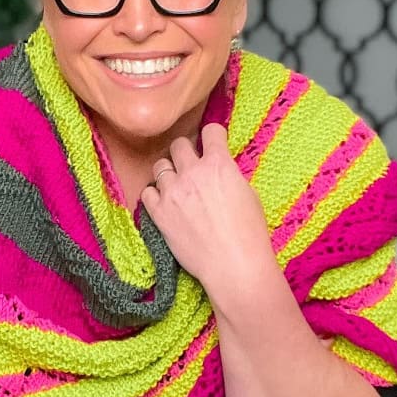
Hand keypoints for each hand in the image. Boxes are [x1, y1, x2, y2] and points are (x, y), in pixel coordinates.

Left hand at [140, 123, 274, 290]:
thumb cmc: (249, 233)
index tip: (212, 142)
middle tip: (191, 165)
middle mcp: (193, 173)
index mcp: (219, 164)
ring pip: (160, 166)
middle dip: (186, 152)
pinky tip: (165, 202)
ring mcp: (173, 192)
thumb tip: (219, 170)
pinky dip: (155, 194)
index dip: (212, 135)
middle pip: (179, 145)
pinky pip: (147, 191)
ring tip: (177, 185)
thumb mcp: (248, 193)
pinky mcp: (159, 213)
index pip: (210, 131)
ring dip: (169, 172)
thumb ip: (229, 174)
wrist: (234, 265)